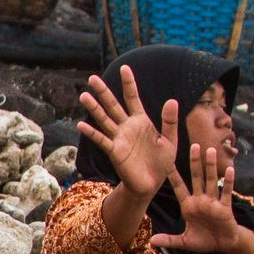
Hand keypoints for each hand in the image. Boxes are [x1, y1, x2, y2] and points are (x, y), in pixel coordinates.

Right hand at [76, 65, 178, 197]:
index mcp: (141, 121)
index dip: (129, 83)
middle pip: (113, 105)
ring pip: (104, 119)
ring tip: (84, 95)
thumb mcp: (170, 141)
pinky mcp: (115, 151)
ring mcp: (119, 138)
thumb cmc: (160, 164)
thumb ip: (169, 121)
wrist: (151, 185)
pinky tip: (81, 125)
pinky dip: (91, 133)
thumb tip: (172, 100)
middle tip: (92, 78)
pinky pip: (102, 140)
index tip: (125, 67)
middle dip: (103, 91)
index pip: (133, 98)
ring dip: (94, 108)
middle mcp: (127, 127)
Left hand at [151, 142, 253, 253]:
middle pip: (196, 177)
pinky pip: (226, 192)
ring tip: (210, 150)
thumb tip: (151, 242)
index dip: (173, 176)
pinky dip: (228, 181)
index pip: (179, 187)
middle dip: (194, 162)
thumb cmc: (204, 241)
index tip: (167, 162)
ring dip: (210, 166)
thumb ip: (168, 240)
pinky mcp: (224, 208)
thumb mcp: (183, 241)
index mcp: (188, 206)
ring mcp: (213, 202)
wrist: (223, 245)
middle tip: (193, 145)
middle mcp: (200, 200)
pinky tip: (230, 169)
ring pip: (211, 180)